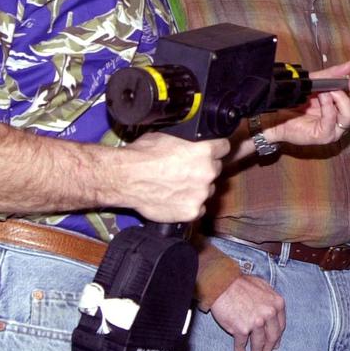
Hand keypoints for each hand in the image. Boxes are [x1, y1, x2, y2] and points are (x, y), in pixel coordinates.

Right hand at [115, 132, 229, 222]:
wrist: (124, 178)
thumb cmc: (141, 156)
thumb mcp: (167, 137)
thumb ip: (187, 144)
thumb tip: (189, 145)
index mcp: (204, 152)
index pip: (224, 148)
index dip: (217, 149)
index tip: (214, 152)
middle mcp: (207, 173)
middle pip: (216, 170)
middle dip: (204, 170)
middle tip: (187, 171)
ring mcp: (201, 194)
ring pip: (208, 190)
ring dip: (198, 189)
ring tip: (177, 187)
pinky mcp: (191, 212)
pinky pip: (199, 209)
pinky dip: (190, 206)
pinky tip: (176, 200)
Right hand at [209, 274, 285, 350]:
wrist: (222, 284)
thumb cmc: (241, 283)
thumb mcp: (263, 287)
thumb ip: (270, 300)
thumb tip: (272, 312)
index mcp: (277, 304)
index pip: (280, 326)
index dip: (277, 337)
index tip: (275, 343)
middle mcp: (269, 314)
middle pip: (272, 337)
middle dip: (269, 348)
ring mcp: (256, 322)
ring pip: (259, 343)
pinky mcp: (241, 329)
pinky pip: (242, 344)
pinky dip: (240, 350)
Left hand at [265, 61, 349, 147]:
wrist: (276, 117)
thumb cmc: (297, 102)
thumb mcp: (316, 83)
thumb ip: (333, 75)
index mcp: (343, 110)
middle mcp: (342, 122)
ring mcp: (334, 131)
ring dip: (342, 98)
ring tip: (330, 89)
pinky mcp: (323, 136)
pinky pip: (332, 120)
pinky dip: (328, 105)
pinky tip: (322, 96)